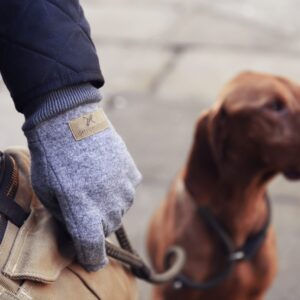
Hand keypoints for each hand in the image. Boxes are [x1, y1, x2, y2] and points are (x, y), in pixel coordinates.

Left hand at [24, 102, 141, 270]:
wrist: (70, 120)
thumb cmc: (52, 157)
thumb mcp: (47, 191)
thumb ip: (65, 216)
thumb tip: (78, 228)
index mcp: (82, 209)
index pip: (92, 247)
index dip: (92, 257)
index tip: (92, 258)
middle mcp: (107, 202)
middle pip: (107, 228)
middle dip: (96, 224)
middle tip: (85, 206)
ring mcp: (122, 185)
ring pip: (121, 209)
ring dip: (110, 205)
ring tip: (95, 184)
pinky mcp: (131, 170)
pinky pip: (129, 189)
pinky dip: (119, 188)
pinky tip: (106, 173)